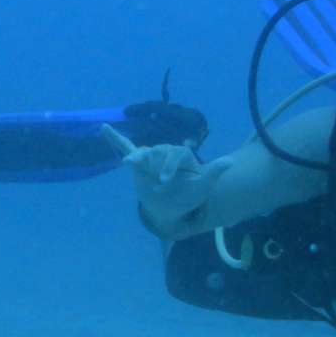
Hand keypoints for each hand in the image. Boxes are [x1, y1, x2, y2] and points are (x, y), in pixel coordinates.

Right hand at [102, 124, 233, 228]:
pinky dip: (115, 138)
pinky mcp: (138, 163)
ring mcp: (151, 157)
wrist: (170, 208)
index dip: (169, 167)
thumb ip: (214, 172)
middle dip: (156, 167)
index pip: (175, 154)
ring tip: (131, 163)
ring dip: (136, 157)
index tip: (164, 182)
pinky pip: (126, 147)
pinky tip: (104, 127)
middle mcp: (166, 152)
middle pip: (158, 152)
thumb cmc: (187, 196)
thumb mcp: (202, 187)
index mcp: (181, 155)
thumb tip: (231, 161)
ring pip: (142, 153)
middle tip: (159, 186)